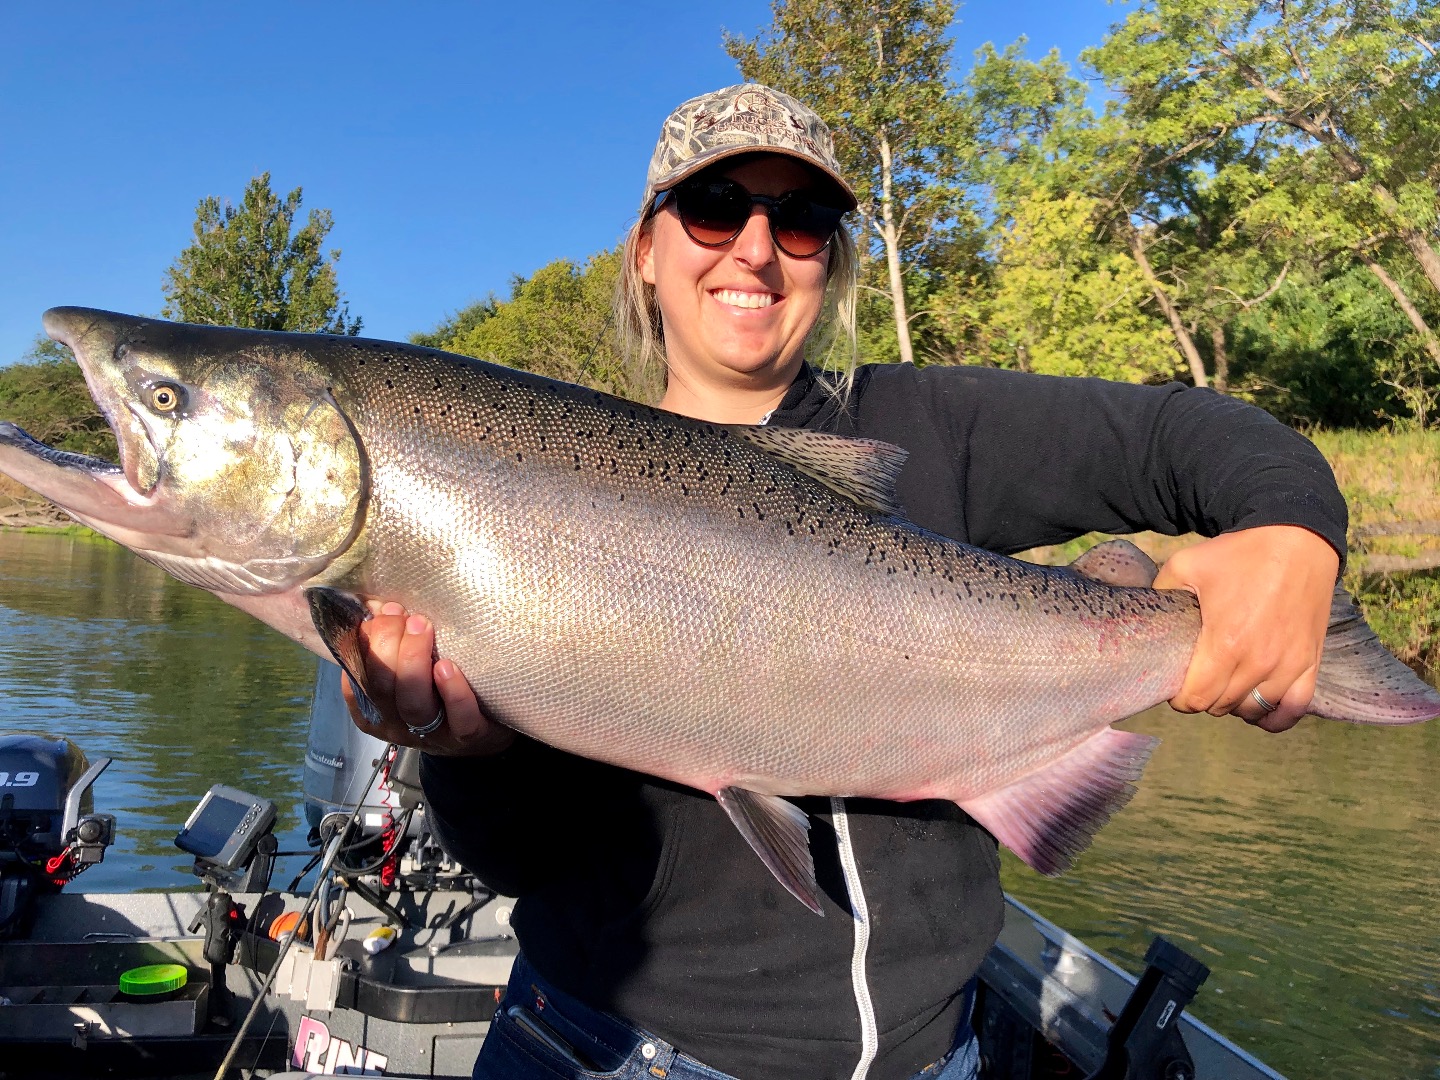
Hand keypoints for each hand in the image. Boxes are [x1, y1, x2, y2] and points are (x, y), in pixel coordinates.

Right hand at [340, 602, 515, 756]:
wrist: (488, 733)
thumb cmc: (442, 696)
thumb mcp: (410, 674)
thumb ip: (393, 650)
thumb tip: (379, 606)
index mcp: (379, 710)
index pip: (359, 679)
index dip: (362, 644)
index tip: (377, 612)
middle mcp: (400, 725)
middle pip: (382, 688)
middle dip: (386, 644)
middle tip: (403, 615)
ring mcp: (434, 734)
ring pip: (413, 704)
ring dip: (413, 661)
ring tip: (421, 627)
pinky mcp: (469, 735)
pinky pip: (459, 720)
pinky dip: (452, 692)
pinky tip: (448, 667)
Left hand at [1154, 525, 1338, 731]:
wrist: (1298, 542)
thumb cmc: (1240, 554)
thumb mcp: (1186, 565)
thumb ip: (1160, 593)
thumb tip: (1143, 619)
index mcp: (1226, 643)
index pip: (1196, 699)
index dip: (1180, 698)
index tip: (1176, 684)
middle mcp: (1259, 662)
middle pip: (1221, 707)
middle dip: (1204, 698)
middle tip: (1198, 678)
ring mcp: (1289, 665)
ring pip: (1253, 711)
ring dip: (1234, 705)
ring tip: (1225, 686)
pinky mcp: (1310, 663)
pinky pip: (1293, 710)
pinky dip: (1274, 716)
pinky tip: (1259, 705)